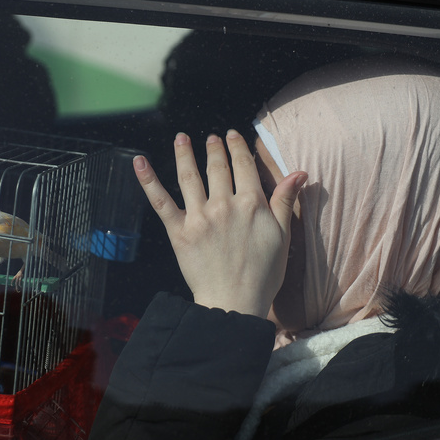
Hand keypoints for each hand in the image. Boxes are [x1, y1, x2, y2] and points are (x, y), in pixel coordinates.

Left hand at [133, 130, 306, 318]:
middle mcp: (224, 205)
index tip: (233, 136)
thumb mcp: (282, 236)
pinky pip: (160, 201)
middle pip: (218, 168)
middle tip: (212, 137)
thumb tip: (300, 173)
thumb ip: (285, 201)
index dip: (238, 148)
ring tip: (181, 138)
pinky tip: (139, 161)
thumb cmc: (263, 275)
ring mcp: (200, 217)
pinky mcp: (179, 231)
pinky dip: (148, 180)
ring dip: (185, 154)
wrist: (234, 303)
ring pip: (189, 177)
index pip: (243, 166)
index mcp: (251, 204)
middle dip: (215, 148)